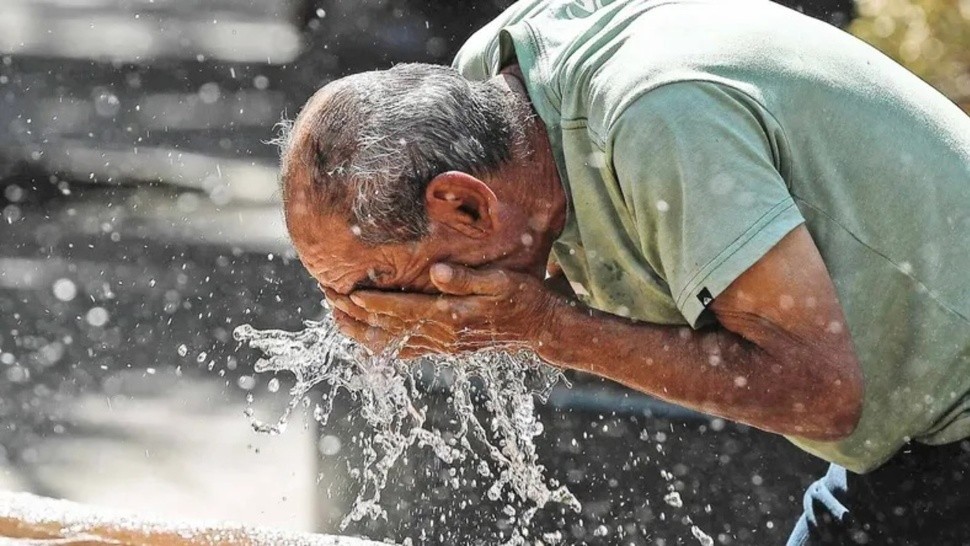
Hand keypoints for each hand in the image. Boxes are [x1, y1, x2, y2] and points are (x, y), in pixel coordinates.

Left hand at [324, 264, 563, 358]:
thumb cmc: (524, 298)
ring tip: (335, 318)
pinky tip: (365, 341)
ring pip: (392, 343)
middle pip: (389, 328)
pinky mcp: (445, 348)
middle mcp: (442, 336)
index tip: (345, 292)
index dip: (372, 302)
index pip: (402, 310)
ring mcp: (442, 346)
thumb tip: (439, 272)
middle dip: (356, 315)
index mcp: (452, 317)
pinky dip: (381, 347)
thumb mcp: (502, 281)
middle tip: (328, 299)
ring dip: (361, 331)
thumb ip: (468, 278)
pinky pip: (406, 352)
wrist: (542, 330)